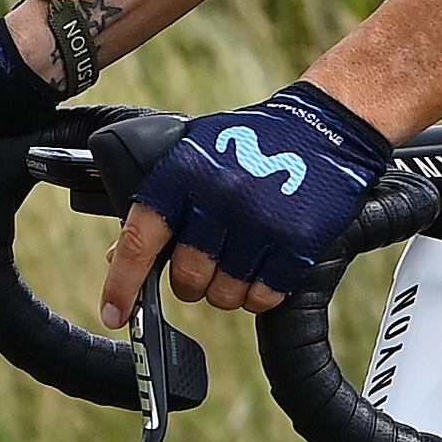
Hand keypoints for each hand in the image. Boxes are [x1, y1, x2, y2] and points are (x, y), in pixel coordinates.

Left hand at [108, 80, 395, 319]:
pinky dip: (260, 294)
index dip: (122, 285)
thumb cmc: (254, 142)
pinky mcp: (297, 242)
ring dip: (228, 290)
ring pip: (225, 294)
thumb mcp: (196, 156)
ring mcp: (260, 221)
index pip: (140, 240)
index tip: (116, 314)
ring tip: (240, 260)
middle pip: (188, 278)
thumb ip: (160, 203)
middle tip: (205, 264)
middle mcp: (218, 197)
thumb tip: (117, 257)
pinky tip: (264, 267)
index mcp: (183, 172)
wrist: (326, 127)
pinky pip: (265, 296)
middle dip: (191, 282)